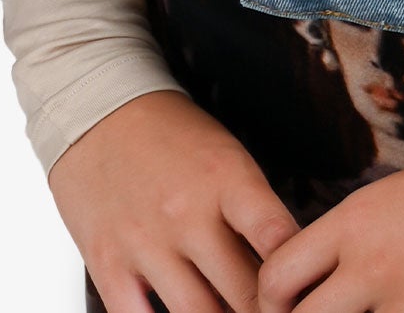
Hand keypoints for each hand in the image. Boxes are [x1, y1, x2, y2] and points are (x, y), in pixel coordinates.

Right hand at [50, 87, 303, 311]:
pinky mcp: (108, 264)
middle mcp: (187, 213)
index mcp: (227, 178)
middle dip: (265, 311)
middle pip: (243, 292)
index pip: (276, 238)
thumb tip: (287, 268)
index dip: (297, 277)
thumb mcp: (227, 156)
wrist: (97, 111)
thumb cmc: (174, 137)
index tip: (306, 292)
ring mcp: (145, 242)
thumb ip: (254, 212)